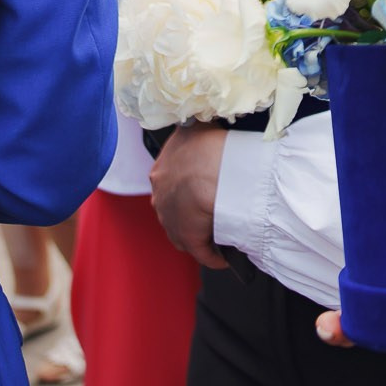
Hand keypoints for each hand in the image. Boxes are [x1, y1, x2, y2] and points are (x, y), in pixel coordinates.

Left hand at [148, 122, 227, 268]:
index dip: (188, 188)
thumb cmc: (206, 141)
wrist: (207, 164)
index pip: (171, 184)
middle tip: (213, 212)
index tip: (203, 190)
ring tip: (220, 234)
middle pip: (175, 209)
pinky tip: (225, 258)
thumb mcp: (199, 128)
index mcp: (161, 169)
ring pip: (184, 231)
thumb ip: (197, 132)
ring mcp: (171, 218)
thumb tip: (205, 127)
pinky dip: (213, 256)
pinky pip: (201, 251)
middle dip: (191, 212)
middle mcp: (160, 195)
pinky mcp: (187, 236)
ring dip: (200, 234)